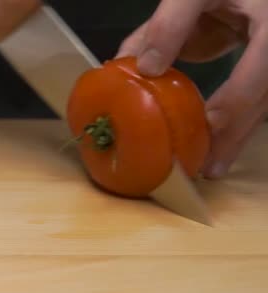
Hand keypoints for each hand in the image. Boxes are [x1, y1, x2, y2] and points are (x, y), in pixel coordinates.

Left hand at [116, 0, 267, 178]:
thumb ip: (169, 23)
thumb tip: (140, 67)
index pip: (264, 59)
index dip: (241, 92)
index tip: (214, 121)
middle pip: (266, 92)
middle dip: (238, 129)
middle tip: (211, 165)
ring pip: (264, 103)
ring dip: (238, 134)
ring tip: (213, 167)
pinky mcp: (263, 68)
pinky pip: (254, 102)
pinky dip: (235, 124)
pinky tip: (218, 147)